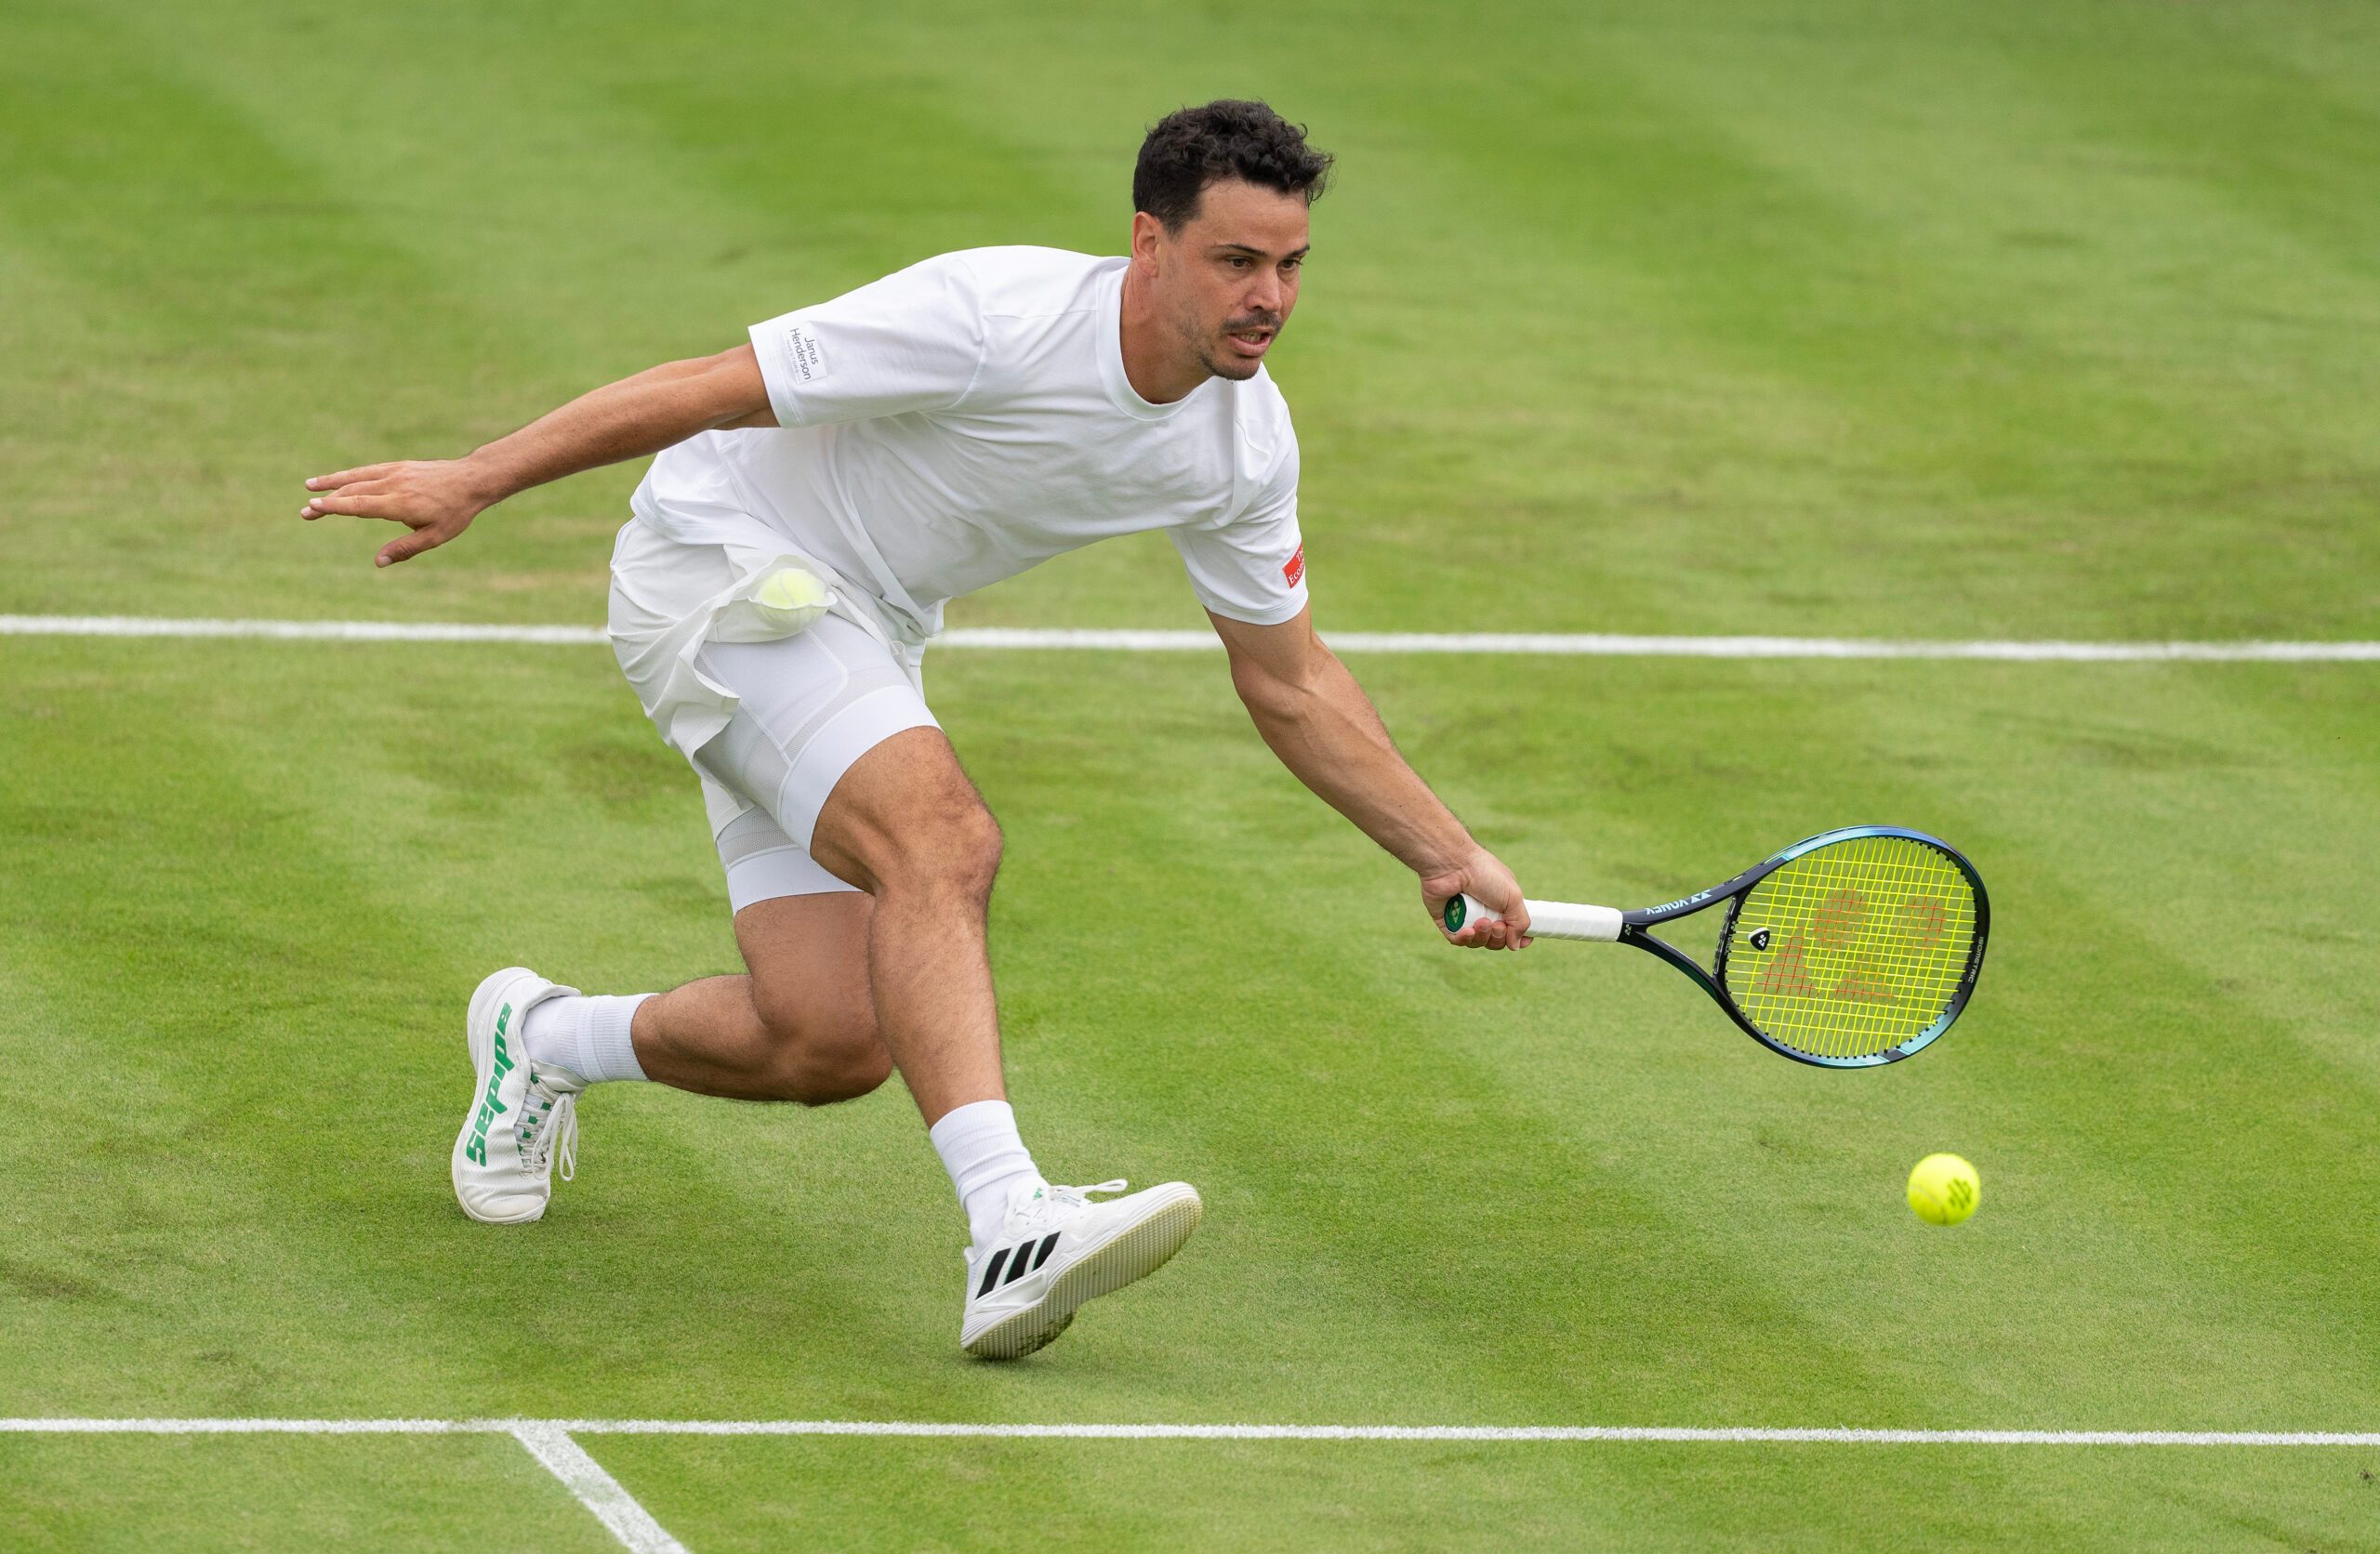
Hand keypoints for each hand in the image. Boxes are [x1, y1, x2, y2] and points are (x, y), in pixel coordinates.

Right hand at [301, 458, 496, 567]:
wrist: (472, 480)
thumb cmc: (455, 512)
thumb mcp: (435, 537)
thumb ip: (405, 548)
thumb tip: (378, 562)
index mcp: (400, 504)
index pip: (360, 505)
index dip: (335, 506)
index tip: (313, 507)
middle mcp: (394, 485)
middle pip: (352, 492)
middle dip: (327, 501)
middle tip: (305, 512)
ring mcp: (395, 472)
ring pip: (357, 477)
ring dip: (332, 482)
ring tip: (310, 486)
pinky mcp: (398, 466)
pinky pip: (368, 470)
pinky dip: (350, 474)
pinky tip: (338, 479)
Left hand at [1421, 848, 1531, 949]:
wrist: (1452, 864)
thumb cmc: (1484, 873)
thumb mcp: (1513, 896)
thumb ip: (1520, 922)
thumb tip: (1516, 945)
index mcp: (1501, 901)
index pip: (1512, 927)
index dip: (1517, 937)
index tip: (1521, 942)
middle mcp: (1483, 909)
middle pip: (1495, 939)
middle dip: (1498, 937)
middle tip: (1496, 924)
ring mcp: (1464, 915)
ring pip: (1477, 941)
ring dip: (1482, 937)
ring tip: (1481, 923)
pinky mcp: (1446, 920)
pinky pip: (1456, 939)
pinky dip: (1464, 939)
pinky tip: (1467, 931)